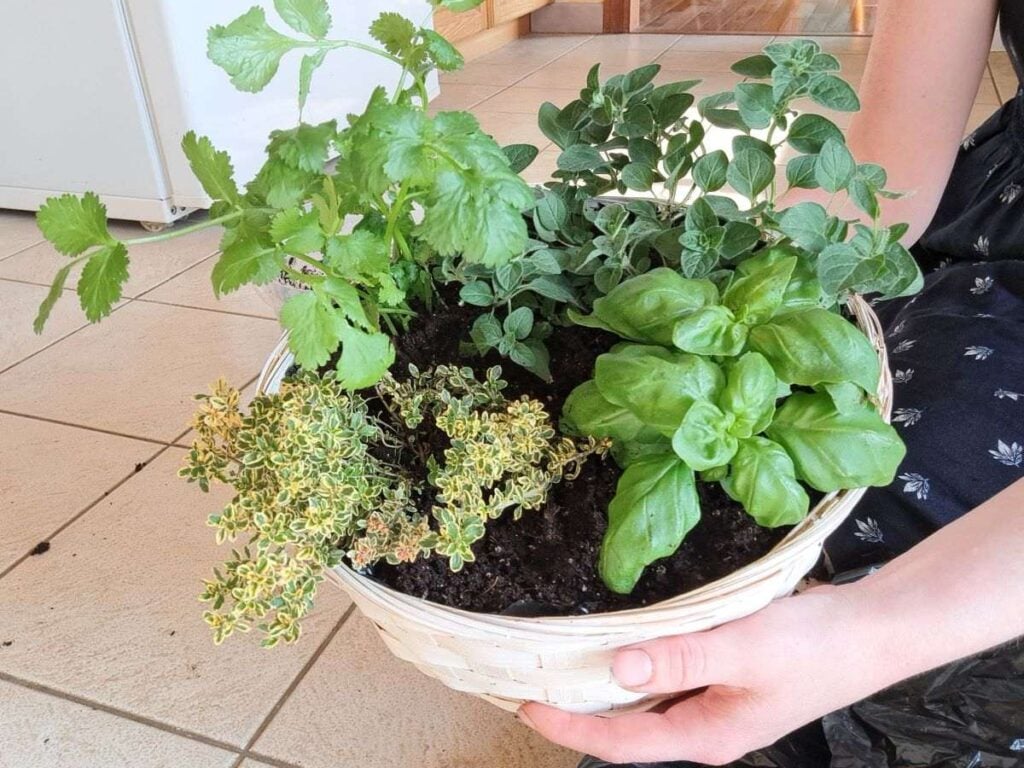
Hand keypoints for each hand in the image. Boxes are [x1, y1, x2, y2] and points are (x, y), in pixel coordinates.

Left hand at [518, 585, 890, 765]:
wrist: (869, 631)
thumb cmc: (811, 646)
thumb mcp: (740, 649)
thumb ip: (677, 660)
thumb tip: (616, 671)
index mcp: (705, 736)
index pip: (620, 741)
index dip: (570, 728)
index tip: (526, 707)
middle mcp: (705, 729)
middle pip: (627, 727)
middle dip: (578, 709)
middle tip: (532, 681)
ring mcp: (716, 707)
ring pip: (646, 702)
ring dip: (606, 686)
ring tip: (562, 663)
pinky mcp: (724, 681)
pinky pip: (668, 680)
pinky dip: (638, 666)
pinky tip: (622, 644)